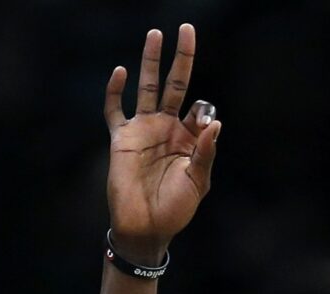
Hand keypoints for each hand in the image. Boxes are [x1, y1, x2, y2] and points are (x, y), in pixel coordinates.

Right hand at [103, 24, 221, 261]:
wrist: (145, 229)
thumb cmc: (175, 209)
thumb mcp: (198, 181)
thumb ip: (206, 151)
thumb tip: (215, 121)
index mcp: (188, 138)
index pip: (198, 108)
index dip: (202, 111)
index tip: (201, 125)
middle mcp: (166, 128)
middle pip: (174, 84)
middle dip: (181, 58)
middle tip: (186, 29)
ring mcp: (143, 130)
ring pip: (147, 87)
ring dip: (150, 61)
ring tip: (155, 34)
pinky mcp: (121, 139)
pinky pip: (115, 110)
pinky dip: (114, 92)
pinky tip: (120, 72)